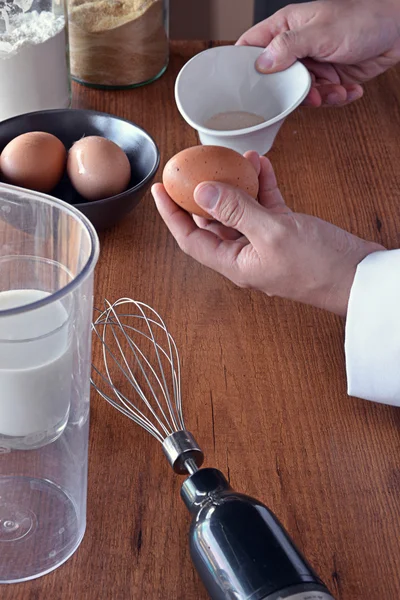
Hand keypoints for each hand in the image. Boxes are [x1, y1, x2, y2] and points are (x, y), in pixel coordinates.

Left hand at [152, 152, 384, 316]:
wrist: (359, 278)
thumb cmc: (319, 267)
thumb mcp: (273, 233)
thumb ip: (237, 211)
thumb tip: (202, 192)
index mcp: (235, 263)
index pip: (191, 239)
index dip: (171, 215)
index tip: (159, 189)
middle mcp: (246, 255)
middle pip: (213, 223)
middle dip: (203, 193)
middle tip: (196, 167)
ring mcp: (266, 244)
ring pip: (241, 211)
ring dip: (237, 185)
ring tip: (236, 158)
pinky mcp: (286, 234)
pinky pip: (266, 207)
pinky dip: (262, 187)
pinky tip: (262, 166)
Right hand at [237, 0, 399, 106]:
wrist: (398, 31)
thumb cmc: (363, 18)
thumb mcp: (320, 32)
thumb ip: (288, 47)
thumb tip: (261, 64)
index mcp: (286, 27)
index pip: (251, 47)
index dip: (243, 66)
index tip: (242, 87)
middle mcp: (296, 47)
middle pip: (276, 80)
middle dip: (291, 93)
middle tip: (307, 94)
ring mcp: (312, 63)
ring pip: (301, 93)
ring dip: (320, 98)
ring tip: (336, 90)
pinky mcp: (329, 77)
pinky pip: (323, 97)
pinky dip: (337, 97)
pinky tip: (349, 89)